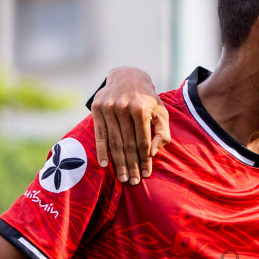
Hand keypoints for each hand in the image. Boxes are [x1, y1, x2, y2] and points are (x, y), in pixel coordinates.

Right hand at [90, 68, 169, 184]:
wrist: (127, 77)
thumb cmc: (147, 99)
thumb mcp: (160, 112)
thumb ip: (162, 132)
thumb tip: (152, 152)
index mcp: (142, 109)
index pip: (143, 141)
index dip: (145, 160)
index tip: (146, 175)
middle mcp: (124, 108)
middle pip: (128, 144)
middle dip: (132, 165)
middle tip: (133, 182)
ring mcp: (109, 108)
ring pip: (114, 142)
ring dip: (118, 162)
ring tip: (123, 177)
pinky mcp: (96, 108)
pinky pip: (99, 134)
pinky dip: (101, 150)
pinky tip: (105, 164)